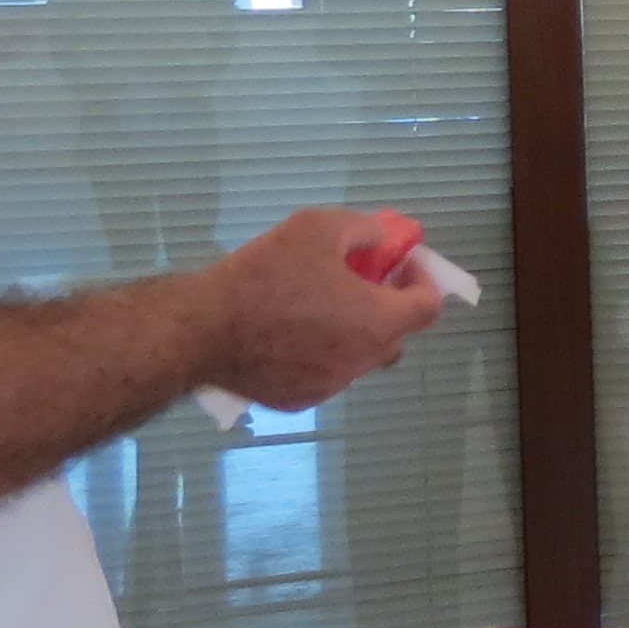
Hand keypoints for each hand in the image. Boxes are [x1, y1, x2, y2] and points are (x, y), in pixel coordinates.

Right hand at [197, 207, 446, 409]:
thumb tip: (379, 239)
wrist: (200, 330)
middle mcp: (362, 361)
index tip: (403, 262)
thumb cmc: (265, 276)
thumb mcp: (317, 227)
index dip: (423, 280)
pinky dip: (318, 352)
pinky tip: (287, 331)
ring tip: (317, 303)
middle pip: (395, 335)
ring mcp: (330, 386)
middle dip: (389, 306)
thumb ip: (361, 230)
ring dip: (352, 330)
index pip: (427, 306)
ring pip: (357, 356)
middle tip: (362, 280)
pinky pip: (322, 373)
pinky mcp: (297, 400)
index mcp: (378, 322)